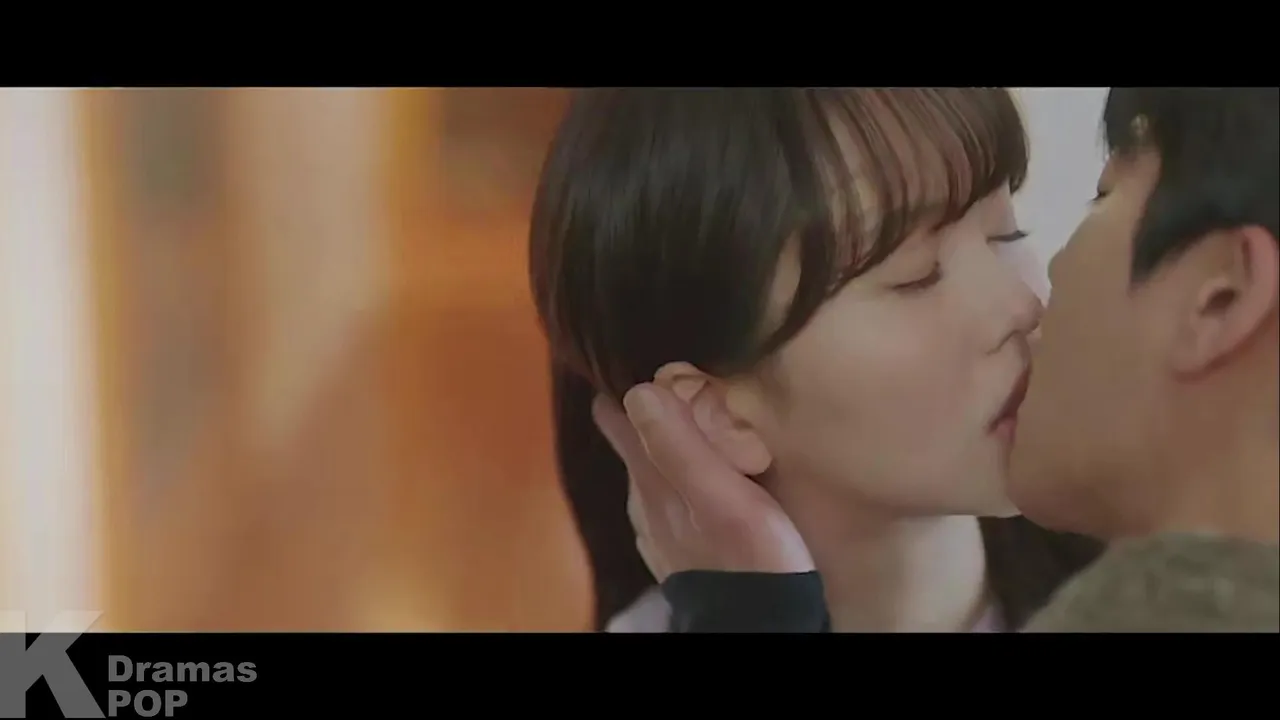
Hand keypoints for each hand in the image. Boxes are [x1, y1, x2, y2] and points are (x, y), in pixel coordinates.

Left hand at [591, 383, 813, 580]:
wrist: (761, 626)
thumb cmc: (751, 561)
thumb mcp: (724, 496)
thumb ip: (681, 446)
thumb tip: (639, 391)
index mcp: (649, 481)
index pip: (614, 417)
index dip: (624, 385)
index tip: (648, 362)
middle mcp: (643, 503)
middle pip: (634, 440)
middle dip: (651, 410)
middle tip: (685, 385)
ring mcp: (658, 529)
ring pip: (652, 470)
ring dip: (669, 445)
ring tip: (700, 426)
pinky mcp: (680, 548)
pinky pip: (671, 498)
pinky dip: (682, 478)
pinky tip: (707, 479)